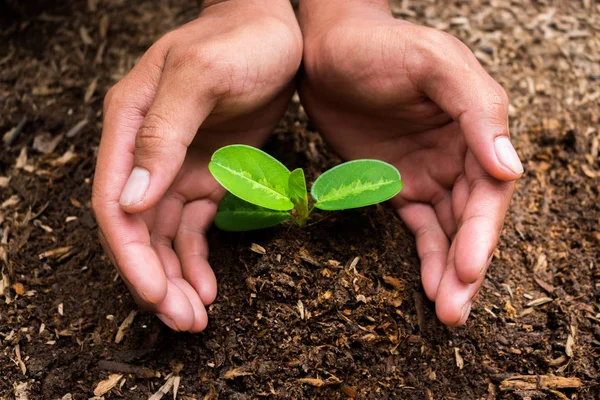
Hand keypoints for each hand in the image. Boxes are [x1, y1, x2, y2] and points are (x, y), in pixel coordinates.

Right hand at [92, 0, 301, 331]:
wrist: (275, 29)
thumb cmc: (237, 41)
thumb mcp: (200, 77)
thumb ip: (163, 134)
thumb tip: (133, 201)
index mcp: (131, 125)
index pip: (115, 202)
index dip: (129, 253)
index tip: (152, 292)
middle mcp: (146, 152)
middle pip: (138, 229)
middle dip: (154, 279)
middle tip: (181, 321)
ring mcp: (177, 167)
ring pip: (166, 236)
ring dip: (176, 278)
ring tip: (195, 318)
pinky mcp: (208, 175)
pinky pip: (196, 226)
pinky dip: (198, 258)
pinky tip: (208, 286)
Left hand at [299, 0, 521, 325]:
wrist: (327, 50)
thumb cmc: (383, 48)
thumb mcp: (433, 64)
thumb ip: (476, 110)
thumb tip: (510, 168)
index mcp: (477, 127)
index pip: (491, 190)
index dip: (482, 232)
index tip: (468, 268)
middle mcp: (460, 155)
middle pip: (473, 219)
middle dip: (468, 266)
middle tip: (456, 310)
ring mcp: (429, 173)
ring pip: (448, 231)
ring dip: (450, 272)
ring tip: (447, 312)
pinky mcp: (398, 185)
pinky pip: (419, 227)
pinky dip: (427, 256)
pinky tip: (431, 286)